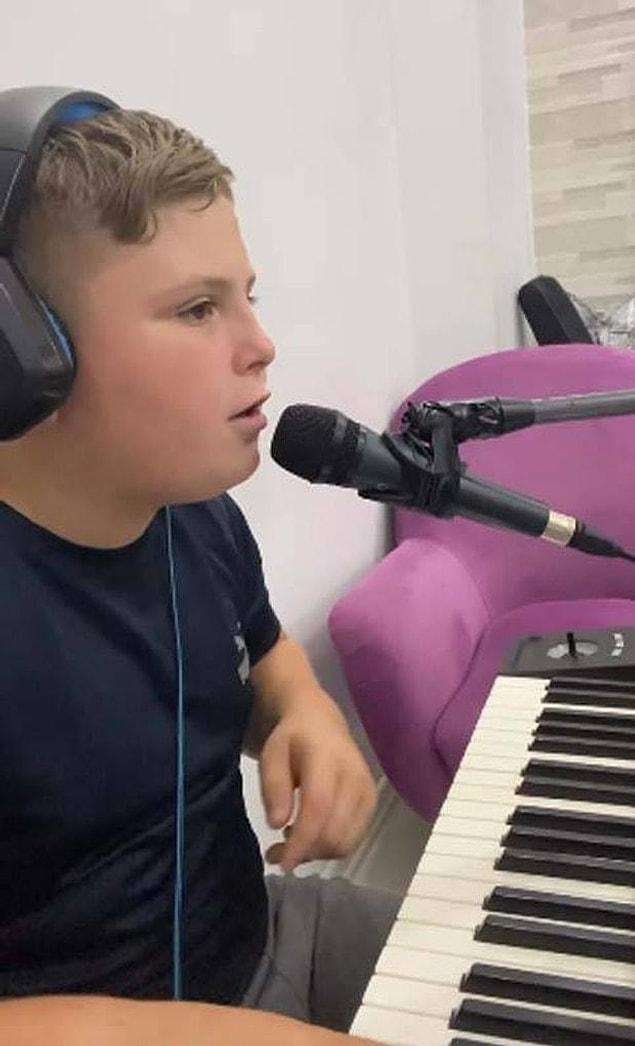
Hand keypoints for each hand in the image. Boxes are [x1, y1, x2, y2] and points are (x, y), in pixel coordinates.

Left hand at [259, 700, 377, 871]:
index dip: (302, 841)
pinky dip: (330, 847)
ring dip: (317, 853)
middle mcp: (355, 776)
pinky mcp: (372, 803)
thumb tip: (277, 825)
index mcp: (327, 759)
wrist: (322, 724)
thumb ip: (273, 787)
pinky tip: (312, 834)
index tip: (281, 864)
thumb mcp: (271, 755)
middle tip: (276, 852)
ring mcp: (368, 791)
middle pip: (335, 831)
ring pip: (346, 841)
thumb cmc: (292, 740)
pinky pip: (353, 839)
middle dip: (305, 852)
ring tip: (292, 842)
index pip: (319, 808)